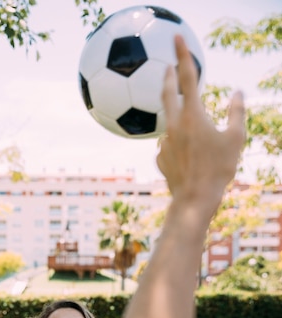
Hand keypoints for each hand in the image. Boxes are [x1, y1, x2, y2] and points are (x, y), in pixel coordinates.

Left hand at [156, 35, 244, 214]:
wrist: (193, 199)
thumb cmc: (218, 169)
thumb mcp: (235, 138)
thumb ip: (237, 112)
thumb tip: (238, 93)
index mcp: (193, 115)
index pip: (188, 76)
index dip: (183, 55)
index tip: (177, 38)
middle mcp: (174, 124)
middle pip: (167, 94)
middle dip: (168, 77)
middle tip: (167, 67)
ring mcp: (164, 141)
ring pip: (170, 123)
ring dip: (178, 120)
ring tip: (194, 134)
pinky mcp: (159, 157)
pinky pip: (169, 145)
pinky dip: (178, 145)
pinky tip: (188, 160)